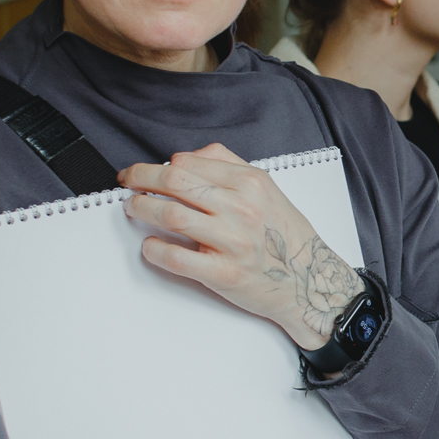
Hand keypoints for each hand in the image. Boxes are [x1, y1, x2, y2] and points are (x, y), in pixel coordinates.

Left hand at [118, 144, 364, 348]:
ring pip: (171, 215)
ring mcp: (232, 242)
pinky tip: (149, 245)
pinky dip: (154, 249)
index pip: (188, 162)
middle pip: (174, 182)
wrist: (311, 281)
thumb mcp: (267, 189)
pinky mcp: (224, 274)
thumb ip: (228, 166)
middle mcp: (241, 208)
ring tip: (133, 208)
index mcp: (250, 183)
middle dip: (141, 179)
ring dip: (142, 208)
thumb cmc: (286, 237)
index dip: (157, 165)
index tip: (144, 172)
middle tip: (128, 183)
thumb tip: (187, 157)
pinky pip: (177, 258)